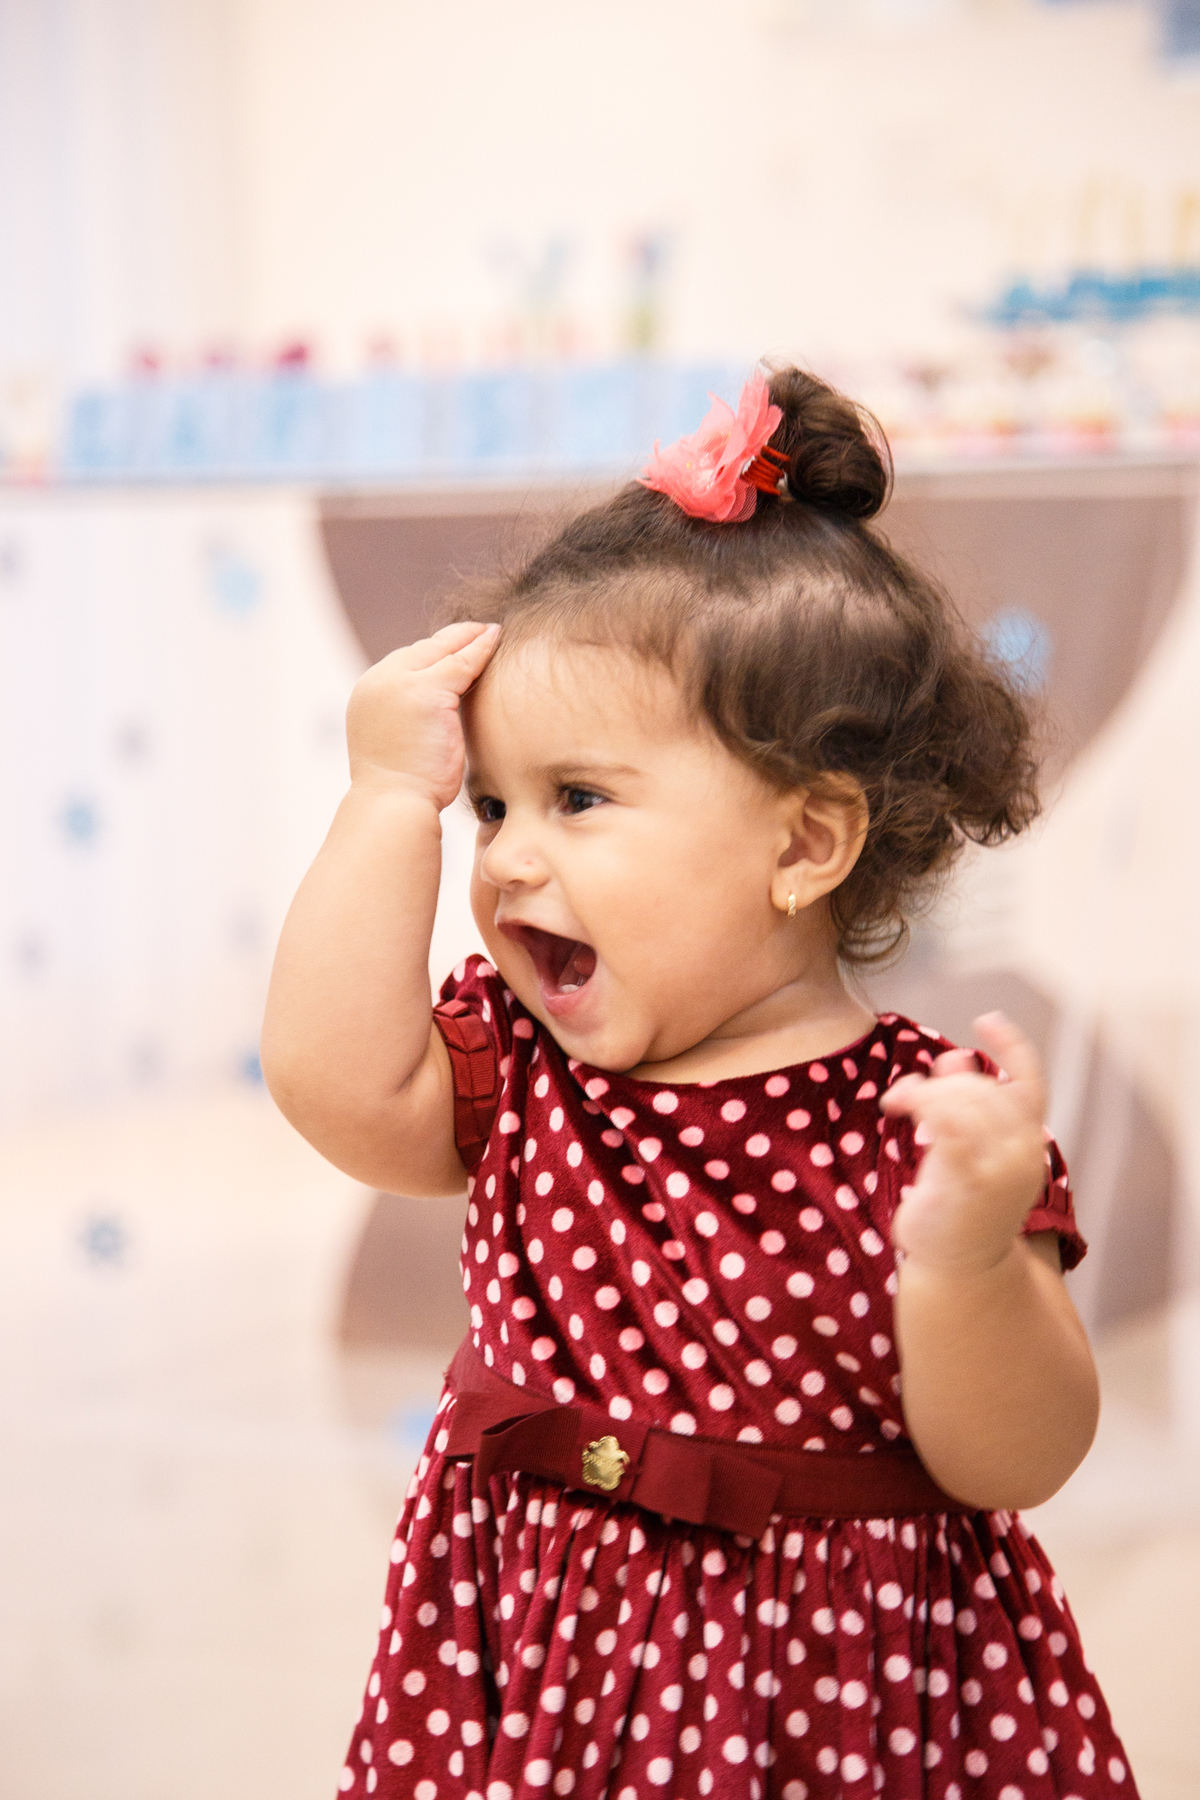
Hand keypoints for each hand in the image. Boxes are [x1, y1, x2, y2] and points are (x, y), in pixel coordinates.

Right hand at [345, 621, 499, 810]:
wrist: (394, 804)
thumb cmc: (403, 789)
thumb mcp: (399, 742)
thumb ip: (410, 719)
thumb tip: (437, 716)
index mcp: (369, 694)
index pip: (406, 663)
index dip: (435, 654)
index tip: (459, 649)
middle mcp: (378, 681)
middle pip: (423, 651)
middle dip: (452, 641)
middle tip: (481, 632)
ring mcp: (399, 683)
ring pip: (442, 650)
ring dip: (469, 638)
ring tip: (492, 631)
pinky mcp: (426, 691)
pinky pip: (461, 662)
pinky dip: (480, 648)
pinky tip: (497, 637)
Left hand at [880, 1013, 1047, 1275]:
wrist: (961, 1269)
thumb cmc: (959, 1208)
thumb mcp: (963, 1150)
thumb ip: (963, 1104)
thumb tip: (953, 1055)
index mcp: (1028, 1143)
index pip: (1031, 1083)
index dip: (1013, 1047)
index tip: (986, 1019)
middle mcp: (1024, 1152)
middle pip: (984, 1088)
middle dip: (943, 1080)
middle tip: (910, 1094)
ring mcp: (1002, 1167)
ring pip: (965, 1100)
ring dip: (926, 1092)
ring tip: (899, 1102)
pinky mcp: (971, 1181)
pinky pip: (948, 1124)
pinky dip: (922, 1102)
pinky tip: (899, 1103)